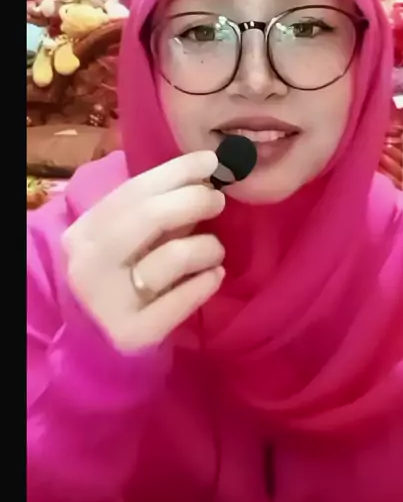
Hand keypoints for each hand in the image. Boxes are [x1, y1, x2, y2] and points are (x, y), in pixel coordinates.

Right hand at [63, 151, 225, 351]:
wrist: (98, 339)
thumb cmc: (122, 274)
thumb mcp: (127, 238)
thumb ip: (155, 208)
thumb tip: (205, 173)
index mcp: (84, 232)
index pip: (134, 191)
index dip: (177, 172)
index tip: (212, 161)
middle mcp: (89, 264)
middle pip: (150, 215)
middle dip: (194, 200)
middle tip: (218, 201)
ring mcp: (108, 302)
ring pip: (174, 256)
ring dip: (208, 246)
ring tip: (214, 251)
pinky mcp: (134, 333)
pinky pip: (184, 299)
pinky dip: (206, 281)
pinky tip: (213, 276)